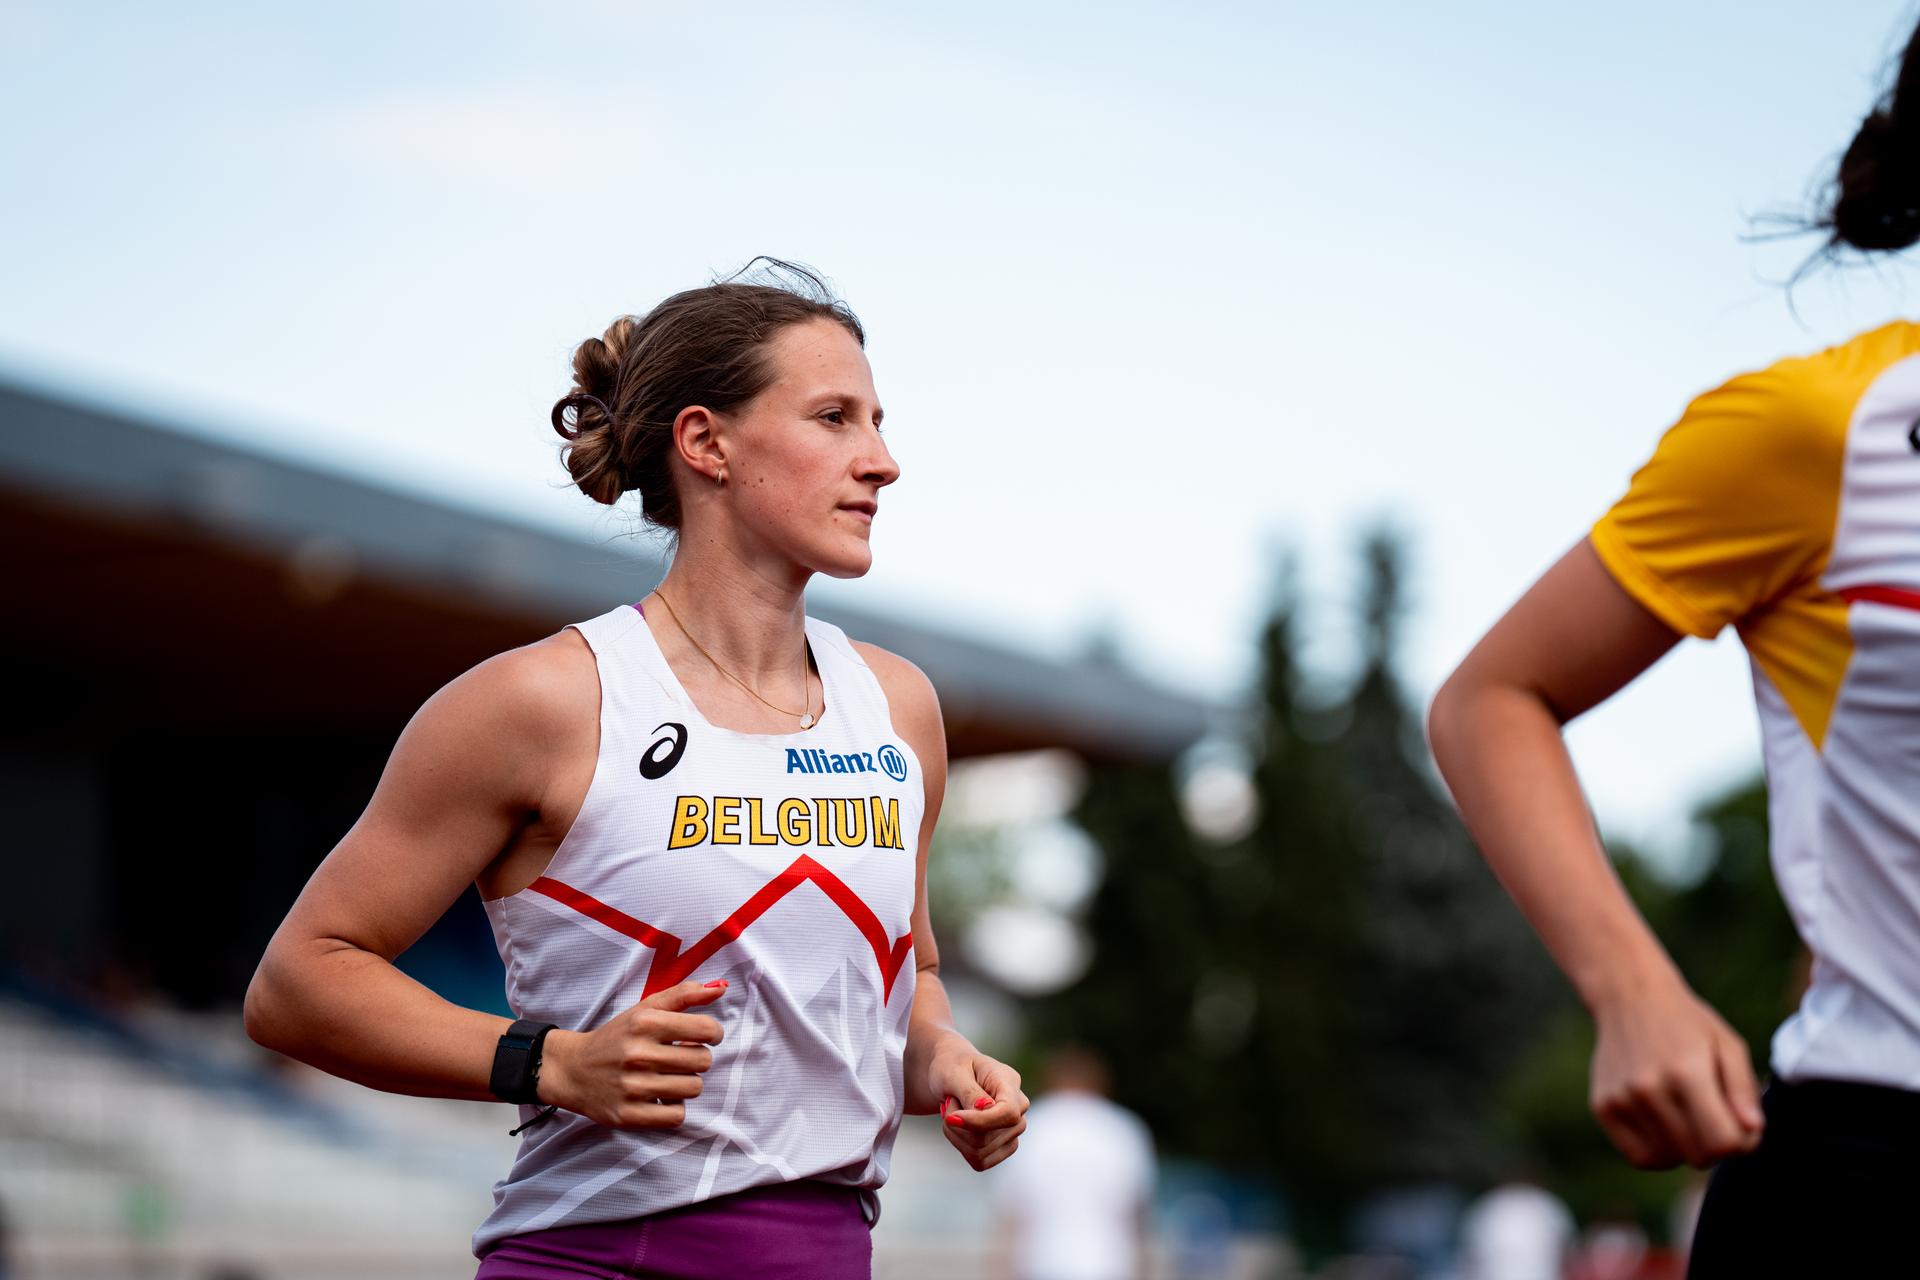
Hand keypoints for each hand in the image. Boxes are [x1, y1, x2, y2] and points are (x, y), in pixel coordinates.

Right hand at [538, 979, 727, 1128]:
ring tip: (668, 1077)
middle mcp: (638, 1054)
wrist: (572, 1070)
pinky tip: (660, 1097)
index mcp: (645, 1023)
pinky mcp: (628, 1115)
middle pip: (703, 1061)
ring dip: (686, 1083)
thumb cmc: (616, 1037)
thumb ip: (684, 995)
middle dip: (697, 1058)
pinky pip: (676, 1115)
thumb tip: (722, 988)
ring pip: (693, 1088)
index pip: (706, 1029)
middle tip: (680, 1058)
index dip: (713, 1033)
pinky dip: (673, 1108)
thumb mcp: (645, 1009)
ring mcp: (633, 1087)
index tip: (705, 1036)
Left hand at [929, 1039, 1028, 1170]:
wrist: (952, 1074)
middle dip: (958, 1125)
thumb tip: (986, 1109)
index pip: (1008, 1113)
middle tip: (948, 1103)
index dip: (979, 1122)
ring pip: (981, 1152)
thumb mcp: (954, 1072)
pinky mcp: (1004, 1146)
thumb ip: (970, 1091)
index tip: (950, 1117)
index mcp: (1009, 1082)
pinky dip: (961, 1147)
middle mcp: (1019, 1107)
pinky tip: (958, 1128)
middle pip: (989, 1137)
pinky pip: (979, 1161)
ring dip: (956, 1135)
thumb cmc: (952, 1067)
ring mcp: (1014, 1129)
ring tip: (953, 1113)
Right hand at [1589, 977, 1763, 1168]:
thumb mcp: (1728, 1045)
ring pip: (1669, 1160)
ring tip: (1687, 1117)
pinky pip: (1639, 1157)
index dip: (1742, 1141)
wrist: (1628, 996)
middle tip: (1714, 1119)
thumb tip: (1753, 1130)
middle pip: (1698, 1156)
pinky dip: (1658, 1152)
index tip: (1741, 1123)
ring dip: (1686, 1148)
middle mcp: (1650, 1089)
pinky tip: (1664, 1125)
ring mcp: (1622, 1099)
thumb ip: (1744, 1090)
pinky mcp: (1603, 1107)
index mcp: (1687, 1072)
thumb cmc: (1686, 1023)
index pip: (1723, 1142)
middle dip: (1716, 1145)